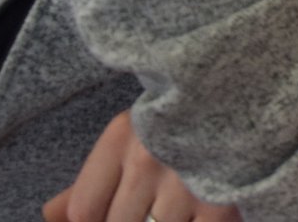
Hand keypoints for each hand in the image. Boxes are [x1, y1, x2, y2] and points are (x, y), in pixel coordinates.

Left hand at [43, 110, 241, 221]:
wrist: (247, 88)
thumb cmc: (182, 122)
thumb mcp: (133, 136)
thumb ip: (90, 180)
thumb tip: (50, 214)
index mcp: (122, 138)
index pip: (84, 210)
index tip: (110, 216)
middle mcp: (147, 160)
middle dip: (132, 221)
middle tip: (148, 211)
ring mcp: (184, 183)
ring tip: (172, 209)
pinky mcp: (220, 203)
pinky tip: (193, 214)